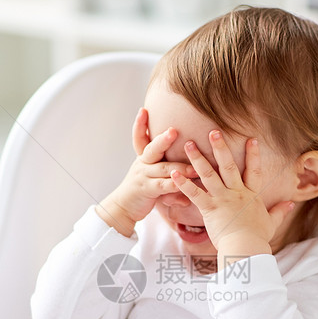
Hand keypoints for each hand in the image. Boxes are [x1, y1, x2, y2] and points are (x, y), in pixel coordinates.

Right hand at [96, 108, 196, 236]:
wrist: (123, 207)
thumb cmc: (142, 189)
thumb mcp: (152, 176)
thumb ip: (168, 171)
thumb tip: (181, 162)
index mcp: (143, 158)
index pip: (139, 138)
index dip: (140, 124)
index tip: (143, 110)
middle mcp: (142, 164)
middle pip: (152, 149)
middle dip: (163, 139)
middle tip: (174, 130)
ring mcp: (143, 177)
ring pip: (162, 169)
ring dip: (179, 167)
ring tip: (194, 167)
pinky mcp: (147, 190)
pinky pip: (162, 186)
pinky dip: (174, 186)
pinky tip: (183, 185)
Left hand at [171, 131, 294, 261]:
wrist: (245, 248)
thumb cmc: (257, 238)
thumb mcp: (271, 223)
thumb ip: (280, 211)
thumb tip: (292, 204)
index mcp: (251, 195)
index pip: (254, 171)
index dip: (253, 155)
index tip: (251, 139)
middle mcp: (236, 192)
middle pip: (228, 165)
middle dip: (220, 147)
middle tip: (213, 131)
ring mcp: (222, 199)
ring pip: (208, 174)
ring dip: (197, 158)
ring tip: (188, 144)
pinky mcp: (209, 208)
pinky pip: (194, 193)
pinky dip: (183, 183)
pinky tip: (173, 172)